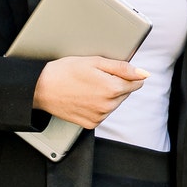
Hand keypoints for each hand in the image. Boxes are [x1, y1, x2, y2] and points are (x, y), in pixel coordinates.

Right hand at [32, 55, 148, 127]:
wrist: (41, 88)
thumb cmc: (65, 71)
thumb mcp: (95, 62)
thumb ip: (123, 68)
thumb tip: (144, 73)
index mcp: (113, 89)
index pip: (136, 82)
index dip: (126, 74)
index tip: (112, 71)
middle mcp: (108, 106)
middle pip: (125, 93)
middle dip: (116, 84)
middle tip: (95, 76)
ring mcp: (99, 116)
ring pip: (114, 103)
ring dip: (107, 95)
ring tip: (87, 86)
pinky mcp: (91, 124)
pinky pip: (103, 113)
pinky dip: (97, 106)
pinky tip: (84, 97)